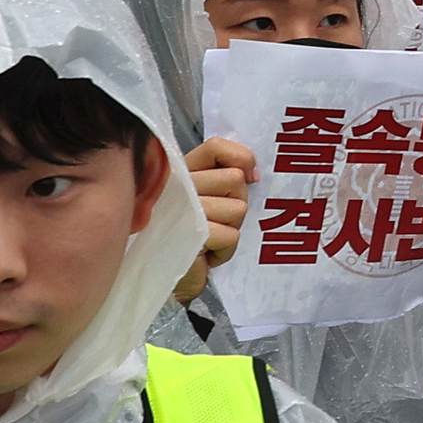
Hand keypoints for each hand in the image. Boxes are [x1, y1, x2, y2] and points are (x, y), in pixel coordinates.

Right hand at [172, 136, 253, 302]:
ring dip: (231, 229)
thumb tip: (253, 174)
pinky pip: (232, 236)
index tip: (250, 177)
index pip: (215, 147)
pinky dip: (226, 250)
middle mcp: (178, 185)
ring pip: (238, 208)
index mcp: (181, 171)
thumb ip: (224, 176)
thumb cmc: (192, 235)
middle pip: (235, 179)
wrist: (169, 276)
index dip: (241, 158)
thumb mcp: (209, 198)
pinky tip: (206, 254)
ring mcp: (181, 208)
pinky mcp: (189, 233)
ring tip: (209, 238)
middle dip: (236, 204)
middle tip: (216, 221)